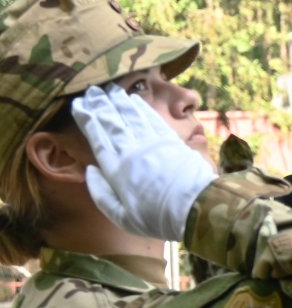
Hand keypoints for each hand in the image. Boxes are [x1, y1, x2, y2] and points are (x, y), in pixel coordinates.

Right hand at [72, 85, 214, 240]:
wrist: (196, 209)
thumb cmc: (156, 218)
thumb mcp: (121, 215)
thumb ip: (100, 193)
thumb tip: (89, 171)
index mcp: (115, 168)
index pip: (96, 137)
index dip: (87, 119)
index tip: (78, 105)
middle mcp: (131, 150)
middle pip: (112, 121)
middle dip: (100, 104)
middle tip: (91, 90)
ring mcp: (152, 143)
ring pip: (130, 115)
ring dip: (118, 101)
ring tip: (109, 89)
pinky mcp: (171, 141)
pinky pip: (152, 119)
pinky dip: (141, 107)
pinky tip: (134, 99)